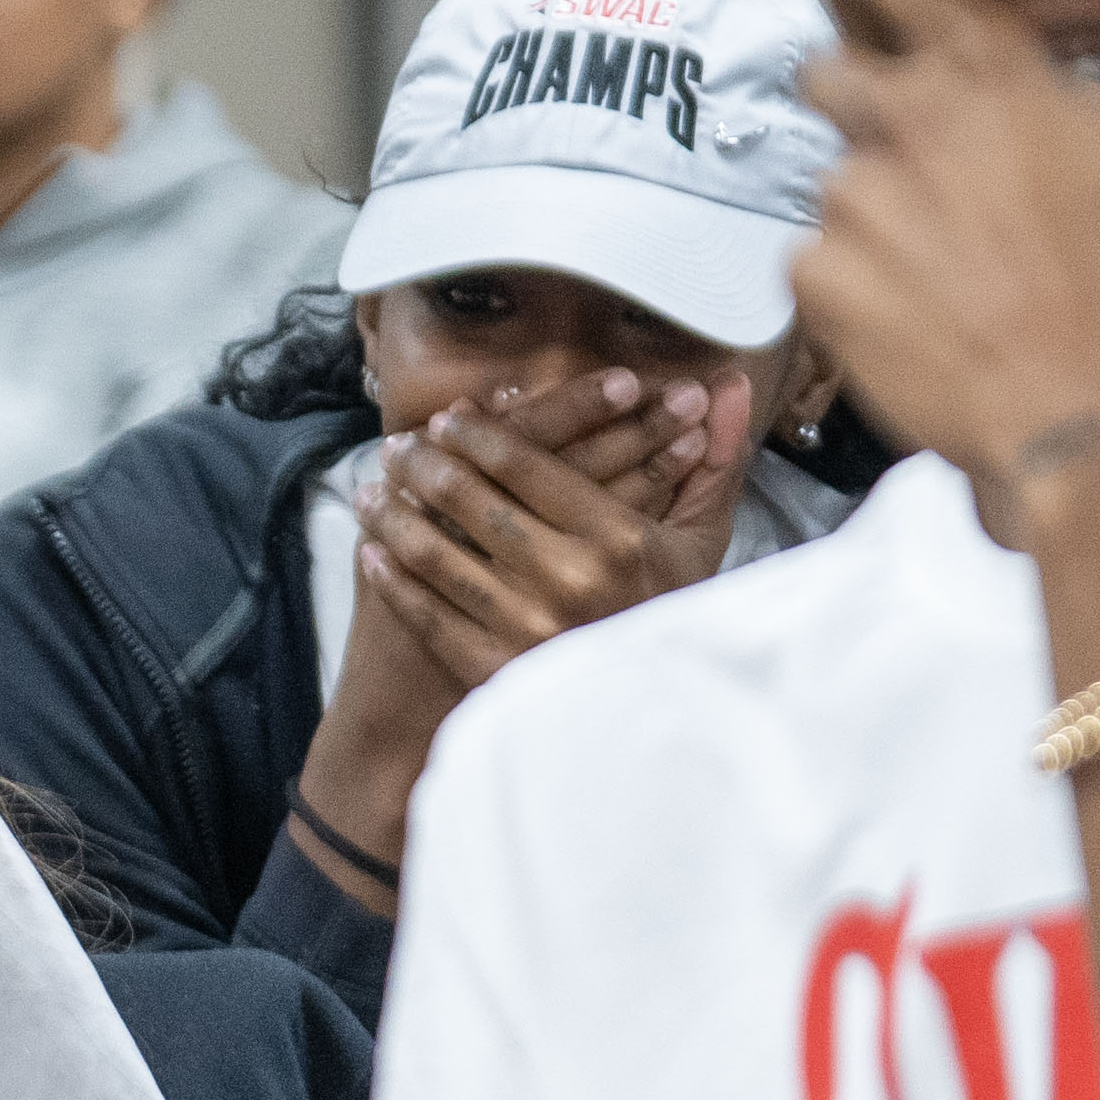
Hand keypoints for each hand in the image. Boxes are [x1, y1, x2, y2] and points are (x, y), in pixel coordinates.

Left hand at [351, 368, 743, 699]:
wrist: (661, 716)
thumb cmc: (678, 615)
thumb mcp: (703, 541)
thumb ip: (712, 459)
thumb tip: (727, 382)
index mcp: (619, 539)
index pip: (528, 466)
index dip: (477, 435)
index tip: (445, 420)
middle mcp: (568, 579)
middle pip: (471, 502)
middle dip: (424, 466)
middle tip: (396, 448)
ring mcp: (525, 627)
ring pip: (436, 554)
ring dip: (394, 516)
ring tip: (372, 492)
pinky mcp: (493, 670)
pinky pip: (425, 614)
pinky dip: (391, 579)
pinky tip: (373, 553)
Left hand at [758, 0, 1099, 510]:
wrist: (1094, 413)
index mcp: (991, 71)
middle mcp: (905, 118)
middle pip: (832, 76)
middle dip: (864, 108)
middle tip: (936, 179)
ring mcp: (850, 196)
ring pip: (831, 182)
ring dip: (878, 215)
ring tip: (959, 274)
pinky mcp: (813, 274)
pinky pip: (814, 266)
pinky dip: (859, 290)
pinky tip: (926, 320)